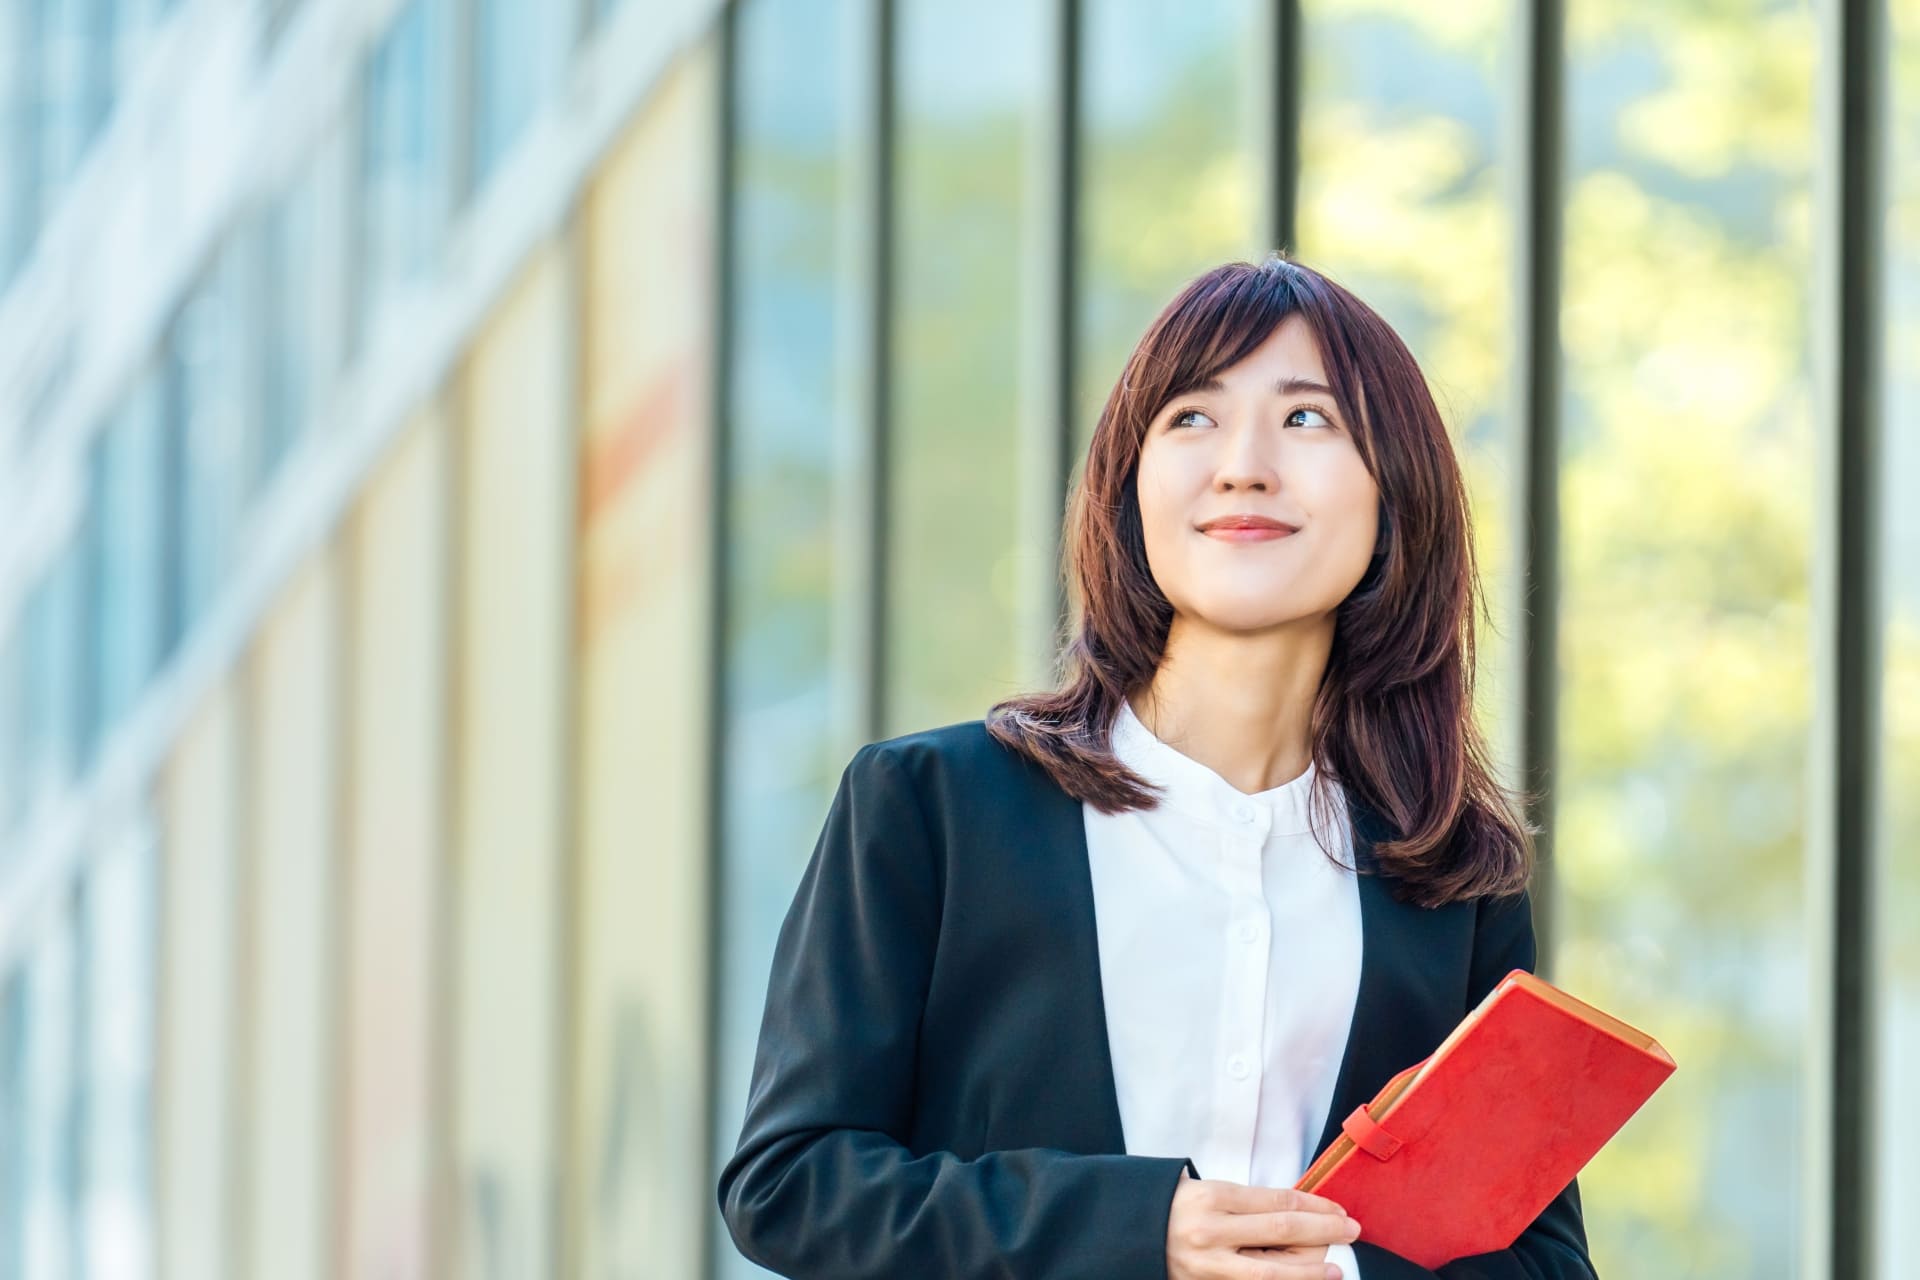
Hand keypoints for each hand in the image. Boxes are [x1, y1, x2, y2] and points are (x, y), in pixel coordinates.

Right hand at [1165, 1169, 1362, 1278]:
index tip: (1337, 1209)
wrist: (1131, 1235)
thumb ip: (1249, 1204)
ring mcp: (1208, 1265)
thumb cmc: (1175, 1207)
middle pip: (1280, 1231)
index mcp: (1212, 1197)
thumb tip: (1299, 1212)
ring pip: (1271, 1272)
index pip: (1276, 1201)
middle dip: (1322, 1230)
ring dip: (1309, 1271)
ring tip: (1336, 1269)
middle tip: (1351, 1229)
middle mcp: (1211, 1231)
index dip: (1313, 1205)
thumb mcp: (1209, 1191)